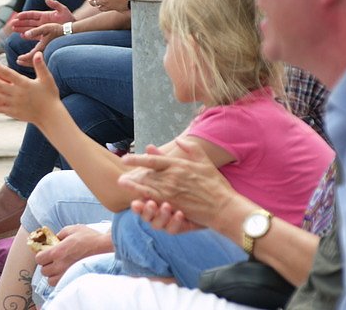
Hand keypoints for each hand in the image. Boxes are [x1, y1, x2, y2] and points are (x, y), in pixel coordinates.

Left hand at [0, 52, 59, 123]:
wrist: (51, 116)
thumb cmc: (50, 96)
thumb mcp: (47, 79)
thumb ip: (40, 66)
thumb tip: (38, 53)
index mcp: (25, 84)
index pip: (9, 74)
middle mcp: (18, 93)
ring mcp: (15, 104)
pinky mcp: (14, 113)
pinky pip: (1, 109)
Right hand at [11, 0, 72, 34]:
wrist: (74, 29)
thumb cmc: (69, 19)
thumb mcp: (63, 9)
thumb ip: (55, 4)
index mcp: (45, 15)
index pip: (32, 14)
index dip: (25, 15)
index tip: (17, 15)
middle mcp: (42, 22)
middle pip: (28, 22)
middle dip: (20, 22)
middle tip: (11, 23)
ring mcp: (43, 28)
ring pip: (29, 28)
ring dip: (21, 28)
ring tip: (13, 28)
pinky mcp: (44, 35)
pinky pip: (34, 35)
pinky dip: (28, 35)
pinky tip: (22, 35)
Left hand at [15, 23, 63, 65]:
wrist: (70, 32)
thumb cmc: (57, 29)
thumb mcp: (46, 28)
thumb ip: (35, 31)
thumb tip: (26, 34)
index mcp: (44, 47)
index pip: (32, 55)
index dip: (24, 58)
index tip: (18, 59)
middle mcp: (46, 52)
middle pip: (34, 60)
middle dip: (26, 61)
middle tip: (18, 62)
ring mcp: (49, 53)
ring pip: (38, 61)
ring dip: (30, 61)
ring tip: (23, 61)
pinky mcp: (51, 52)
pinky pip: (42, 59)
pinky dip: (36, 60)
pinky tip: (34, 58)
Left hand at [35, 225, 112, 285]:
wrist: (104, 248)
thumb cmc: (89, 237)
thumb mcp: (72, 229)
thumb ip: (59, 234)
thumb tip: (54, 240)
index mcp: (57, 252)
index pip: (39, 259)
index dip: (41, 255)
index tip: (45, 252)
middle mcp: (60, 265)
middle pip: (43, 271)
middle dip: (46, 264)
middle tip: (53, 259)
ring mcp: (67, 274)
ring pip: (50, 280)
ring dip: (52, 274)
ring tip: (59, 267)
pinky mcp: (73, 279)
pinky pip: (60, 284)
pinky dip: (60, 279)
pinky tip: (65, 272)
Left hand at [118, 139, 232, 231]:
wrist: (224, 206)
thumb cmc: (216, 184)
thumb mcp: (205, 162)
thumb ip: (191, 148)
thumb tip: (179, 139)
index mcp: (179, 165)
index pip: (153, 160)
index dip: (138, 159)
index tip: (126, 159)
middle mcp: (173, 177)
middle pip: (147, 174)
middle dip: (133, 173)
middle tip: (121, 172)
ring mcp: (172, 191)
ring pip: (148, 186)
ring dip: (133, 184)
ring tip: (122, 182)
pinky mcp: (173, 204)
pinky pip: (154, 200)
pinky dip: (143, 197)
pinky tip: (135, 197)